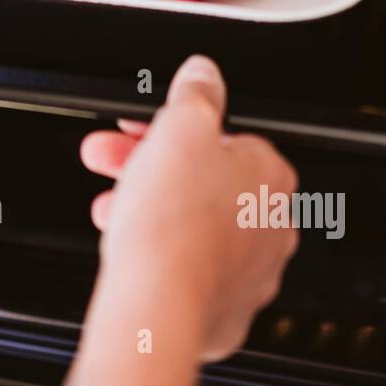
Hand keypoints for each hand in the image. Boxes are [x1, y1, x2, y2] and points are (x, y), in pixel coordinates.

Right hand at [68, 55, 298, 385]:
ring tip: (113, 209)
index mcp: (270, 175)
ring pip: (196, 229)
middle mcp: (272, 225)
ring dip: (152, 212)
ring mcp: (252, 273)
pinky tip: (137, 250)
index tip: (141, 132)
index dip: (173, 132)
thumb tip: (204, 74)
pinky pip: (192, 273)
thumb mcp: (180, 127)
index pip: (222, 139)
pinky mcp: (227, 311)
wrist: (159, 303)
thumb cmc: (174, 221)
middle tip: (113, 163)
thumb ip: (195, 95)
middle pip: (206, 184)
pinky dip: (164, 258)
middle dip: (153, 170)